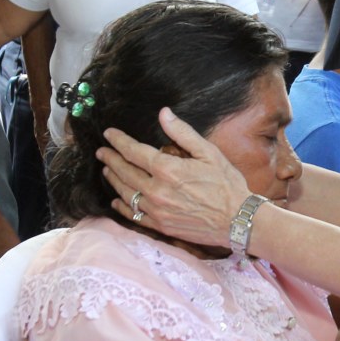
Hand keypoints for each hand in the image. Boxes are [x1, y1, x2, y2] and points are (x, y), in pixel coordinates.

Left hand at [98, 107, 252, 247]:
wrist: (237, 220)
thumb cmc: (227, 184)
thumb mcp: (208, 153)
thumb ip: (182, 133)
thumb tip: (164, 113)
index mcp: (168, 170)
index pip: (133, 151)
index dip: (118, 141)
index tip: (109, 134)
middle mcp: (157, 191)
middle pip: (124, 172)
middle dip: (111, 159)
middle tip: (102, 152)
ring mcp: (157, 211)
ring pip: (126, 193)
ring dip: (114, 180)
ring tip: (107, 170)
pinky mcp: (161, 226)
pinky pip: (134, 216)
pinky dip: (122, 206)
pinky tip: (117, 200)